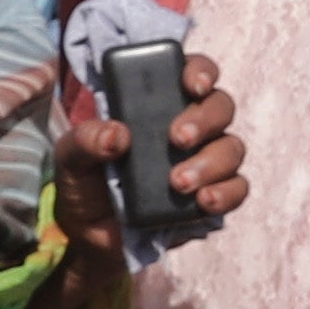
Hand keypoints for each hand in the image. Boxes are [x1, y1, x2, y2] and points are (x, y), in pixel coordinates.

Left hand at [50, 41, 247, 257]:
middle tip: (177, 138)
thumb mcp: (71, 159)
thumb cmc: (85, 184)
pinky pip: (238, 187)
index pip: (190, 74)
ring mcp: (205, 160)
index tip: (192, 84)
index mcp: (156, 106)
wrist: (91, 237)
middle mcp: (189, 127)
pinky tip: (203, 200)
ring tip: (178, 182)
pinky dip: (226, 192)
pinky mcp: (214, 193)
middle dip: (204, 119)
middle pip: (220, 106)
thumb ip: (84, 140)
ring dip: (210, 162)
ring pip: (232, 147)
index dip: (199, 71)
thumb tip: (117, 135)